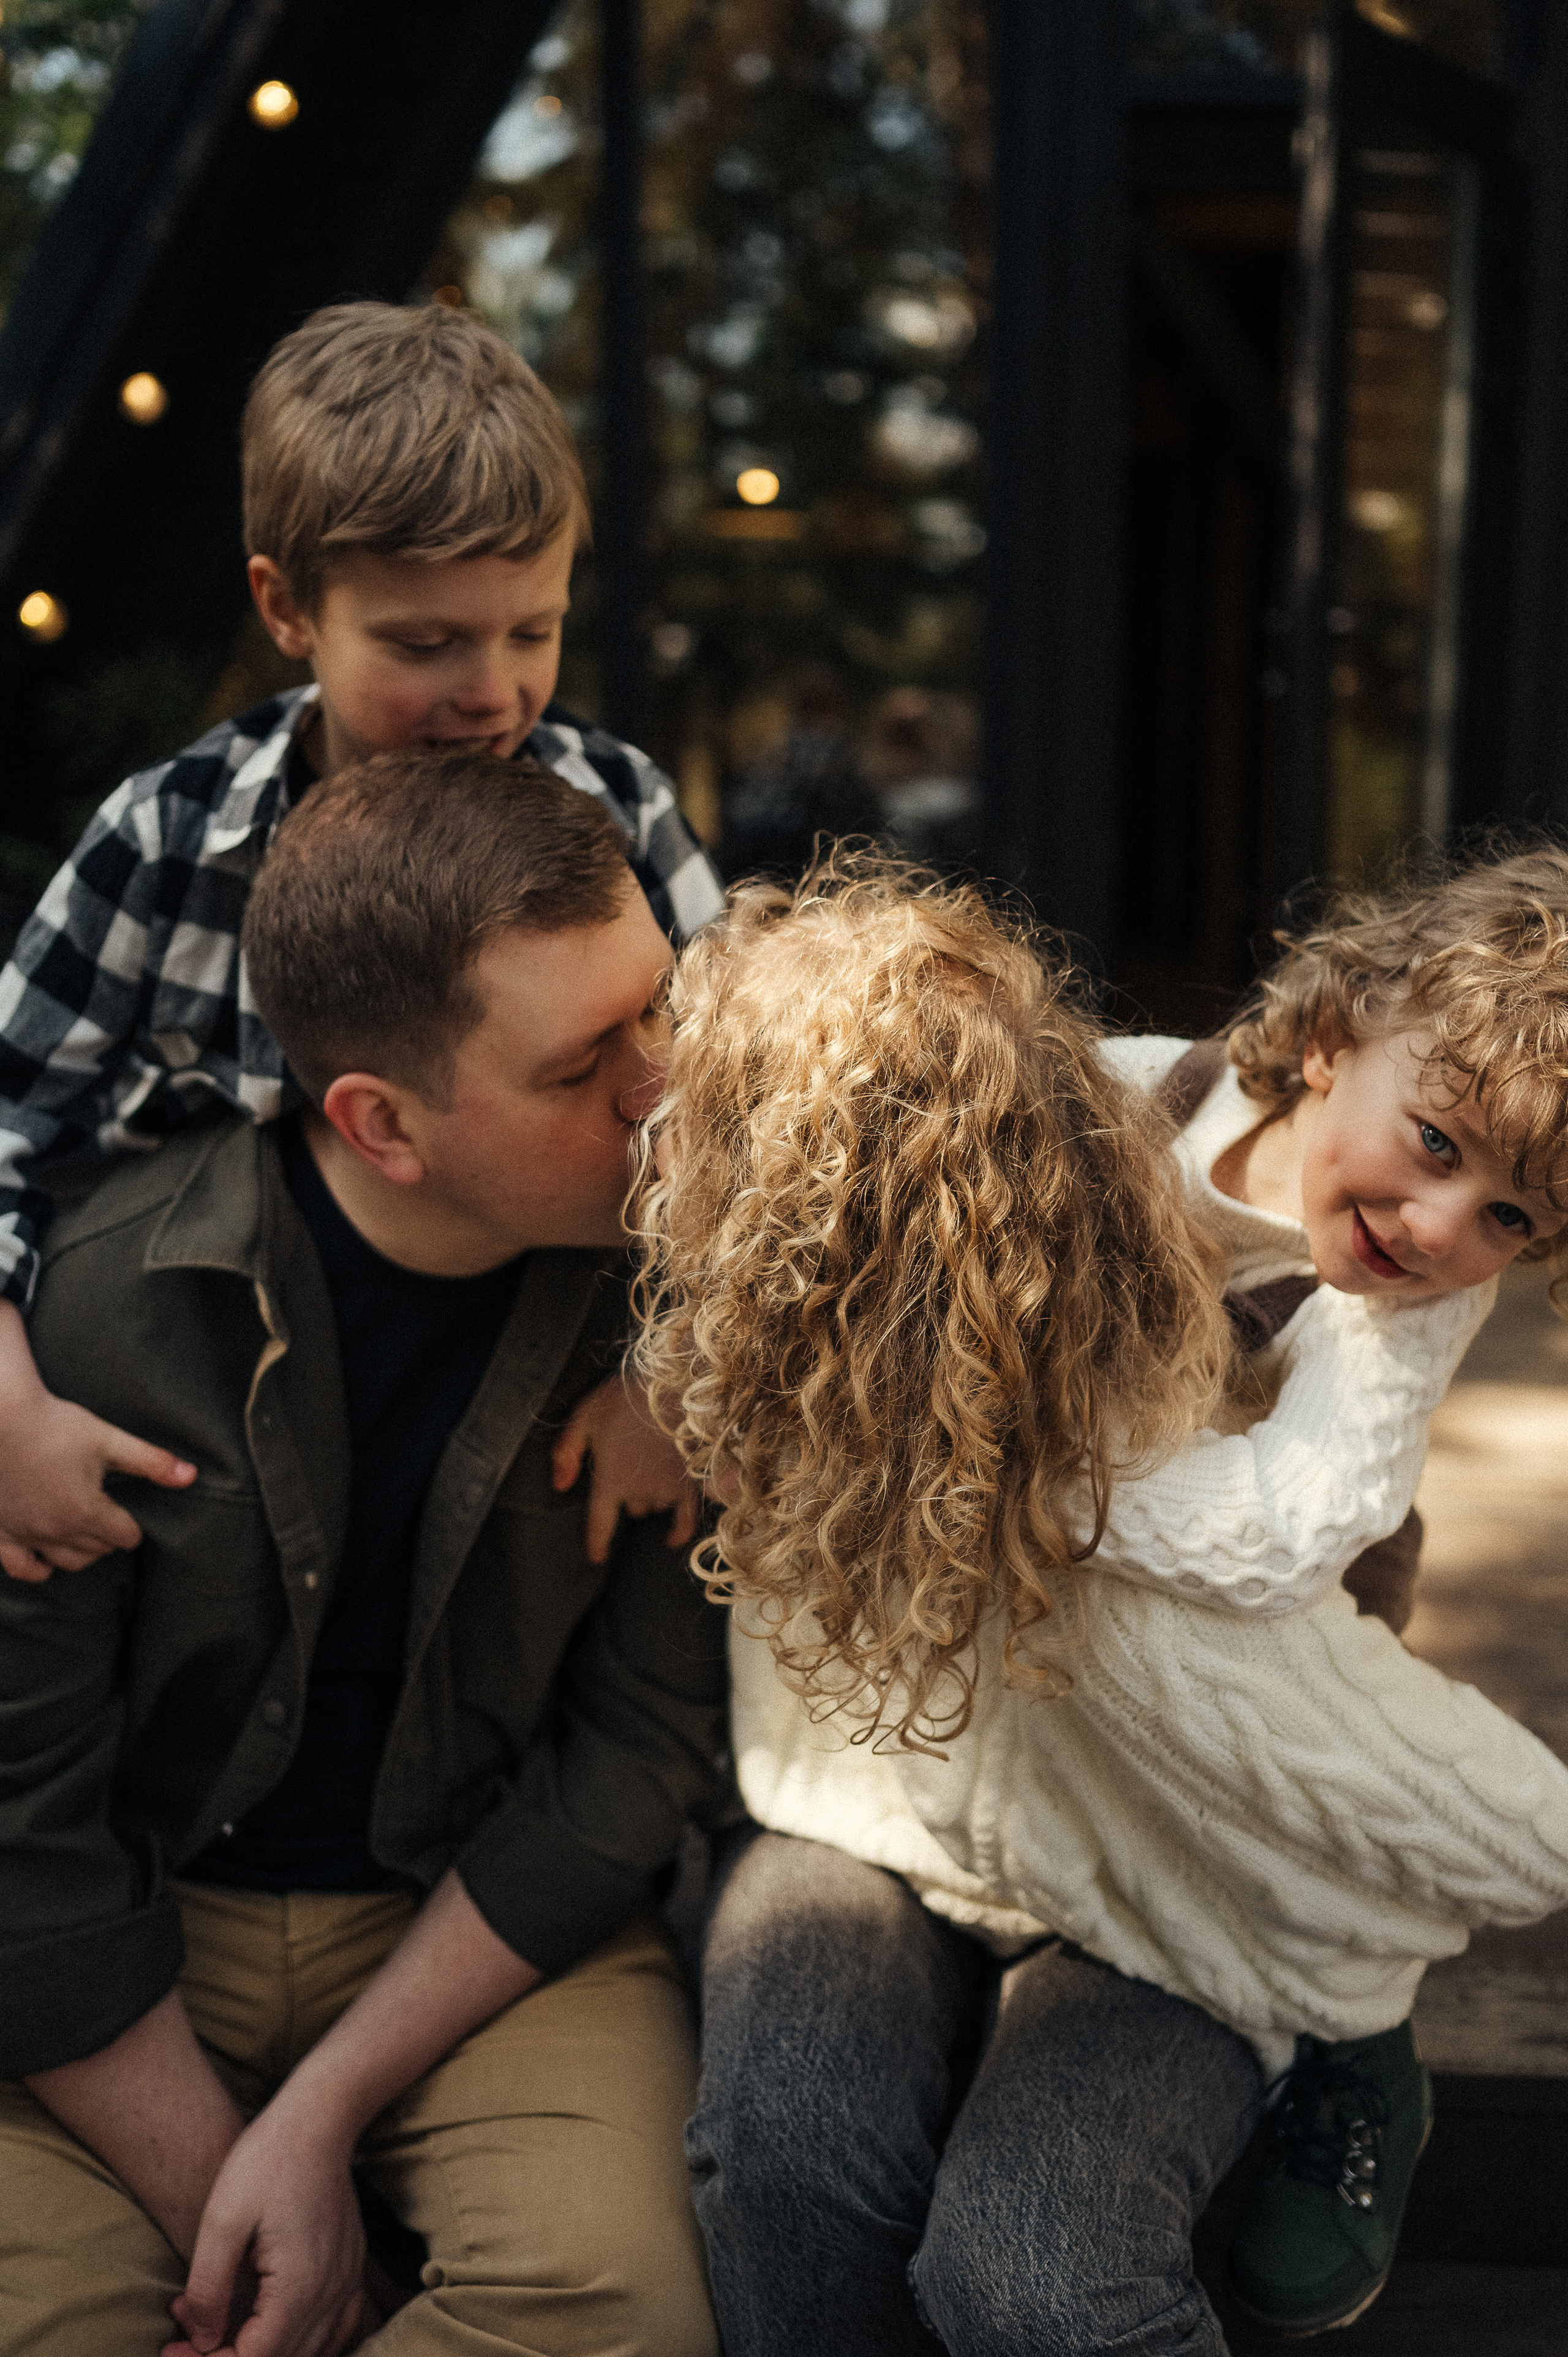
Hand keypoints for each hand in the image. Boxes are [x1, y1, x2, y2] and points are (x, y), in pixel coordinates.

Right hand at [0, 1303, 194, 1579]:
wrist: (0, 1417)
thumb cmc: (56, 1424)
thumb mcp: (110, 1440)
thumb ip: (152, 1462)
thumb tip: (192, 1476)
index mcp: (87, 1512)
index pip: (125, 1537)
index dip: (132, 1526)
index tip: (130, 1516)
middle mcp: (56, 1531)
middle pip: (98, 1551)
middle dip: (109, 1538)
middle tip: (110, 1521)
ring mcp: (25, 1534)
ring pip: (65, 1561)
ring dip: (81, 1552)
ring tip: (86, 1533)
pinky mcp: (0, 1532)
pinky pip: (21, 1566)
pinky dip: (36, 1567)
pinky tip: (45, 1560)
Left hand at [163, 2106, 367, 2356]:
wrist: (318, 2116)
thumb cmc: (266, 2159)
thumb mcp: (220, 2221)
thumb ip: (208, 2289)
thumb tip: (200, 2340)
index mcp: (300, 2285)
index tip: (172, 2350)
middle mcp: (332, 2291)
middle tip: (183, 2342)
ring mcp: (348, 2279)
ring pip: (312, 2350)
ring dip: (263, 2351)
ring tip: (218, 2330)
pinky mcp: (351, 2266)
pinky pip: (338, 2327)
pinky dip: (305, 2342)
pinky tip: (272, 2328)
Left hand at [551, 1371, 699, 1564]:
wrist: (674, 1388)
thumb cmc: (626, 1398)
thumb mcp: (584, 1416)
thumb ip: (567, 1452)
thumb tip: (559, 1485)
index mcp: (610, 1480)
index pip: (600, 1524)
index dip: (597, 1543)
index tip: (597, 1557)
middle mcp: (637, 1493)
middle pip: (632, 1508)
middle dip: (630, 1494)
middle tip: (633, 1464)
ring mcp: (665, 1490)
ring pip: (653, 1506)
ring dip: (650, 1495)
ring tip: (653, 1466)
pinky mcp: (690, 1484)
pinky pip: (686, 1518)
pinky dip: (680, 1530)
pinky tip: (673, 1538)